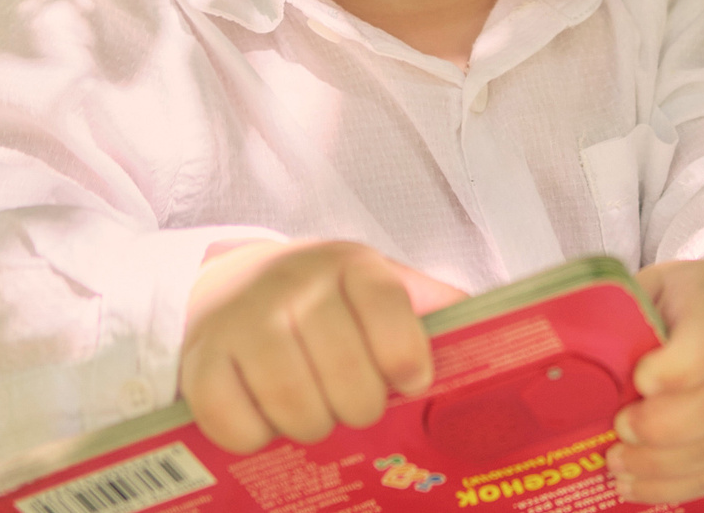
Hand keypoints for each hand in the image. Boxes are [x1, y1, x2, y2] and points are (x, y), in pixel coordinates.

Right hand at [178, 240, 467, 453]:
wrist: (234, 284)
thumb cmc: (327, 301)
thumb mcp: (381, 288)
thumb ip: (434, 309)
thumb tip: (502, 337)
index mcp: (352, 266)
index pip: (390, 311)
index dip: (407, 360)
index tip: (412, 384)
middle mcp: (294, 284)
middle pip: (345, 374)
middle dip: (360, 408)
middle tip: (358, 409)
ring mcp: (243, 320)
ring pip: (293, 403)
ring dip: (313, 427)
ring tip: (318, 418)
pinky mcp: (201, 359)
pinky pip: (231, 420)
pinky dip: (255, 437)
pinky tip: (268, 424)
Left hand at [609, 260, 703, 504]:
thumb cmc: (685, 305)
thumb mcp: (655, 288)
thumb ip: (625, 317)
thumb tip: (574, 364)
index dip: (674, 367)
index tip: (638, 382)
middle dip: (662, 428)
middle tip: (619, 433)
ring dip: (665, 466)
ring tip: (620, 467)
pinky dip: (681, 486)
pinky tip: (641, 485)